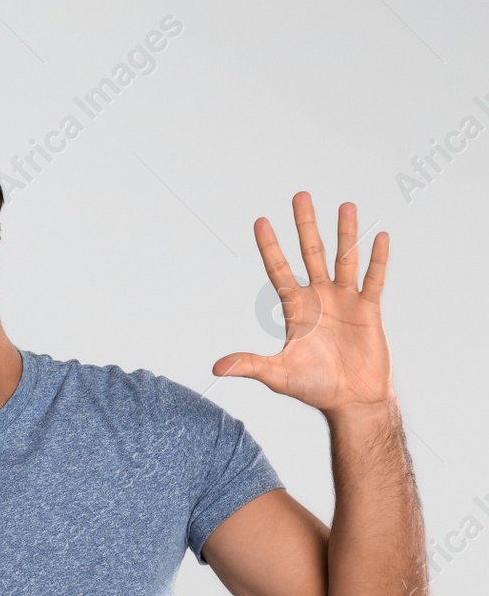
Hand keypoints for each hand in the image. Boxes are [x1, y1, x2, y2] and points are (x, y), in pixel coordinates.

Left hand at [215, 192, 393, 417]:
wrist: (352, 400)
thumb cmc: (314, 388)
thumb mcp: (277, 376)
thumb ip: (249, 365)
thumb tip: (215, 369)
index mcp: (295, 309)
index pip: (279, 270)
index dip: (270, 247)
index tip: (260, 221)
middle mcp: (319, 298)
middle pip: (311, 253)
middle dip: (305, 225)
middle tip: (299, 195)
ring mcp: (345, 301)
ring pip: (345, 258)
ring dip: (345, 233)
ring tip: (345, 205)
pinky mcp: (369, 309)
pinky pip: (374, 279)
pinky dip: (378, 260)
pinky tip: (380, 237)